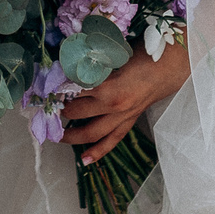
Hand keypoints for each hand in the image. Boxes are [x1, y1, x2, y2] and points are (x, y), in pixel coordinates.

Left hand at [61, 43, 190, 163]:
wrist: (169, 65)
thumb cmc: (142, 53)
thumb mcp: (113, 53)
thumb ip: (91, 62)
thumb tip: (68, 62)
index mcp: (107, 85)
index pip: (72, 90)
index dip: (56, 87)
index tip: (44, 86)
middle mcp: (112, 105)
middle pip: (76, 112)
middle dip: (60, 109)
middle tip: (48, 105)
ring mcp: (121, 117)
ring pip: (90, 132)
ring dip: (71, 135)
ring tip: (57, 134)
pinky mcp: (129, 122)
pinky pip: (111, 141)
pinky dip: (97, 151)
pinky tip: (85, 160)